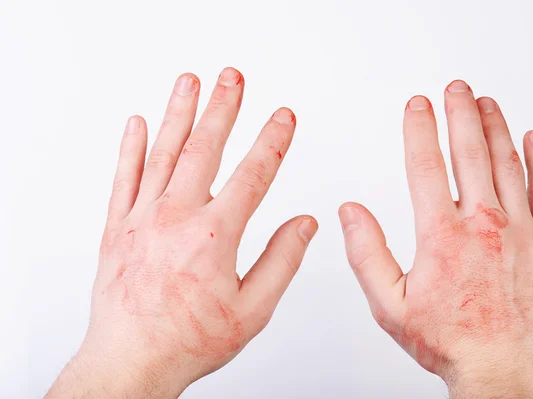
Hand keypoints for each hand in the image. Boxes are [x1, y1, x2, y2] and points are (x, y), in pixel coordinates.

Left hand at [46, 68, 317, 398]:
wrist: (131, 360)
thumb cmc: (187, 340)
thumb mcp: (252, 310)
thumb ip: (282, 261)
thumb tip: (304, 225)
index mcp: (214, 236)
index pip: (253, 174)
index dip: (273, 141)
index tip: (284, 117)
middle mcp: (176, 218)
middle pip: (205, 149)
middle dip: (223, 107)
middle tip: (233, 77)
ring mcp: (142, 218)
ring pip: (164, 153)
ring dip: (180, 113)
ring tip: (190, 82)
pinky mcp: (116, 227)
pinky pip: (124, 177)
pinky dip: (131, 147)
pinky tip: (139, 124)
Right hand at [339, 80, 532, 397]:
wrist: (504, 371)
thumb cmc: (449, 341)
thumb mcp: (389, 304)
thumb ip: (365, 253)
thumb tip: (351, 212)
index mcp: (442, 234)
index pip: (426, 165)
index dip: (419, 128)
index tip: (417, 105)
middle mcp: (483, 224)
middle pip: (470, 151)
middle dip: (460, 113)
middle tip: (456, 89)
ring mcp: (521, 230)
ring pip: (508, 163)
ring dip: (496, 127)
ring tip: (487, 103)